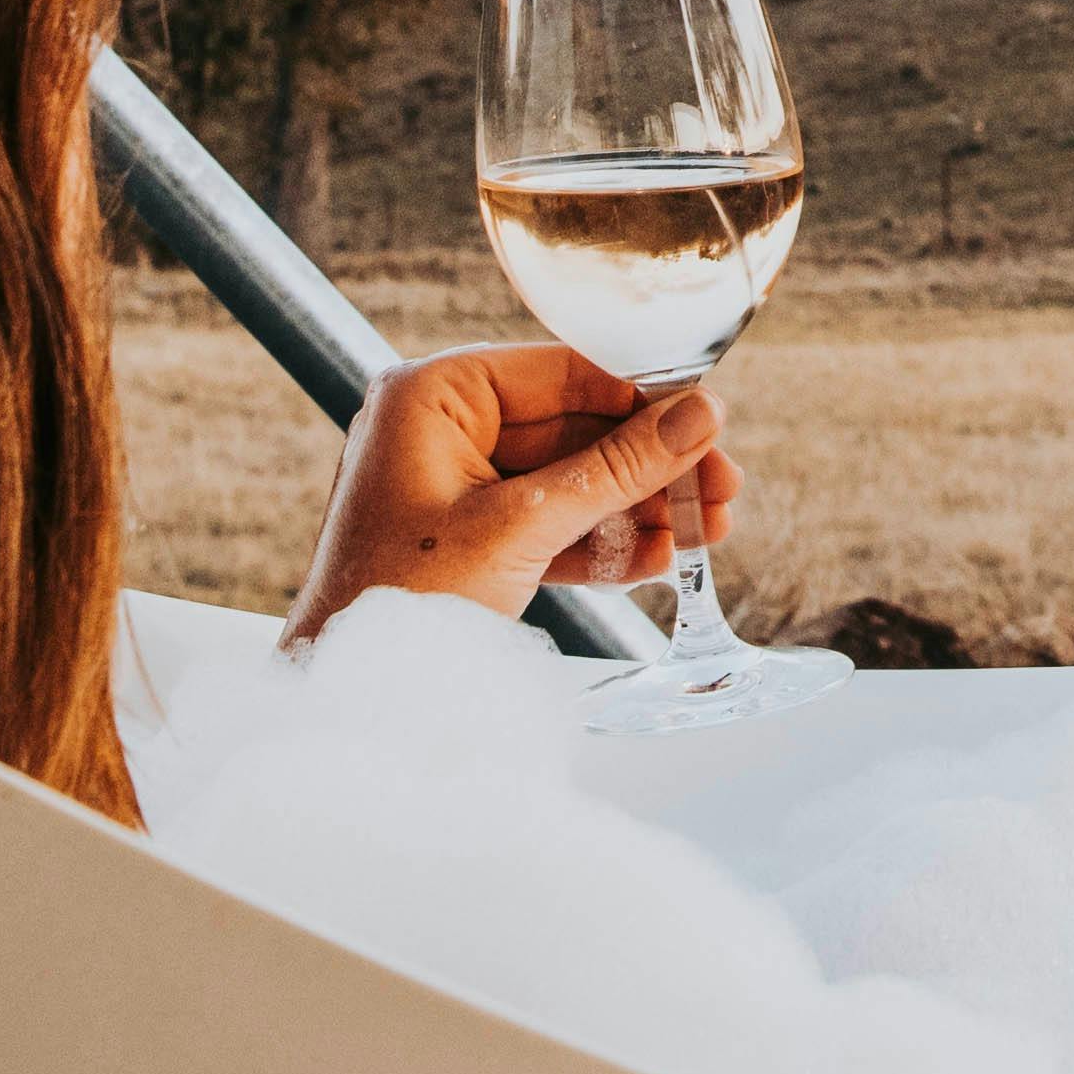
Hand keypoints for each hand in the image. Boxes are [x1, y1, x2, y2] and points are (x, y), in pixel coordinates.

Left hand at [289, 344, 731, 640]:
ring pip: (568, 482)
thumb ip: (616, 470)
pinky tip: (659, 558)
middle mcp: (440, 429)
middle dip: (650, 468)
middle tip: (721, 490)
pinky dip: (599, 543)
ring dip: (637, 509)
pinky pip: (547, 525)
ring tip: (706, 533)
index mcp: (432, 396)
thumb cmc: (404, 603)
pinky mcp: (467, 539)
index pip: (560, 373)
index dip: (642, 400)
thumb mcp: (522, 528)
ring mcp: (453, 486)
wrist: (352, 701)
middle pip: (574, 430)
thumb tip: (701, 416)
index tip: (708, 425)